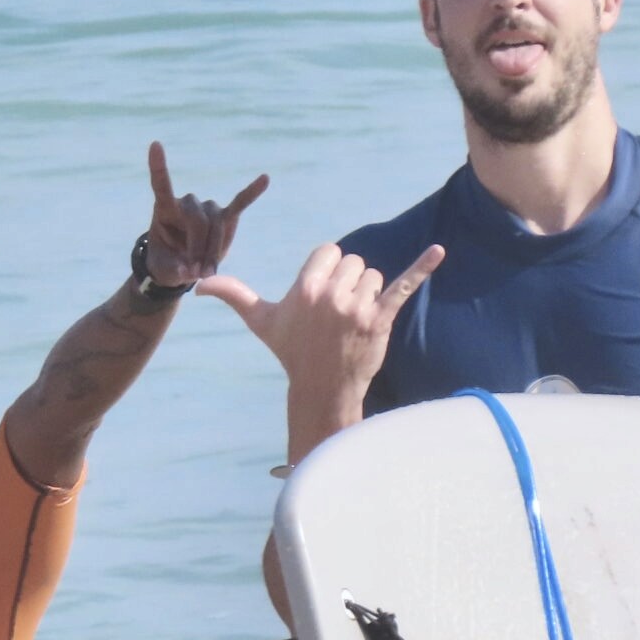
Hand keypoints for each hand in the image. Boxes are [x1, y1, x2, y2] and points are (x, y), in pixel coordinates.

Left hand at [141, 142, 267, 288]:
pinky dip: (251, 193)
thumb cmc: (168, 264)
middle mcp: (187, 203)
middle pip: (198, 219)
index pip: (161, 183)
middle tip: (196, 274)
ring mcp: (208, 209)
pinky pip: (240, 203)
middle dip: (198, 248)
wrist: (181, 268)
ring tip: (206, 273)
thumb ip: (176, 269)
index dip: (158, 166)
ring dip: (212, 251)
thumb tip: (191, 272)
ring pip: (215, 226)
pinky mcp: (226, 217)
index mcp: (165, 208)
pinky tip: (265, 179)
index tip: (155, 145)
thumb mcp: (164, 269)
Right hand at [198, 241, 444, 457]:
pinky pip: (404, 285)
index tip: (320, 296)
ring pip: (374, 275)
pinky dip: (423, 267)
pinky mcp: (381, 317)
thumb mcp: (261, 322)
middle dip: (348, 282)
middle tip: (335, 314)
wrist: (321, 387)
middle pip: (353, 262)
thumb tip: (200, 286)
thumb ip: (234, 296)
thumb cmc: (291, 351)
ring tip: (352, 321)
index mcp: (304, 288)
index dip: (327, 271)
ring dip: (368, 292)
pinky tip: (439, 252)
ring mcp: (357, 307)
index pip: (329, 253)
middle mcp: (330, 295)